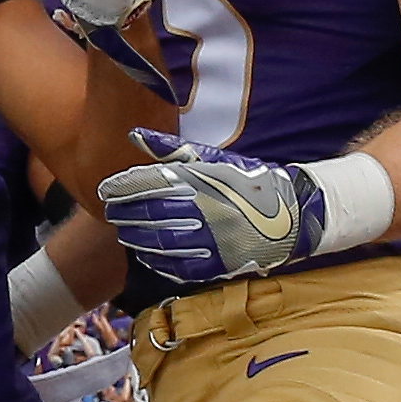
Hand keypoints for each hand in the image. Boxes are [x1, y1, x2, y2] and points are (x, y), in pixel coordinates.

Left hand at [99, 130, 325, 283]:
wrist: (294, 212)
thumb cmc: (248, 180)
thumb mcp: (213, 157)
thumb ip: (171, 148)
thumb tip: (134, 135)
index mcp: (203, 180)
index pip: (149, 183)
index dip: (122, 187)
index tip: (106, 190)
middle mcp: (205, 209)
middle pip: (149, 214)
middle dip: (123, 213)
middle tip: (110, 211)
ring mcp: (212, 239)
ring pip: (159, 242)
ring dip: (135, 237)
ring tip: (123, 230)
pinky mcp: (219, 264)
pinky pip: (177, 266)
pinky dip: (156, 260)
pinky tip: (145, 252)